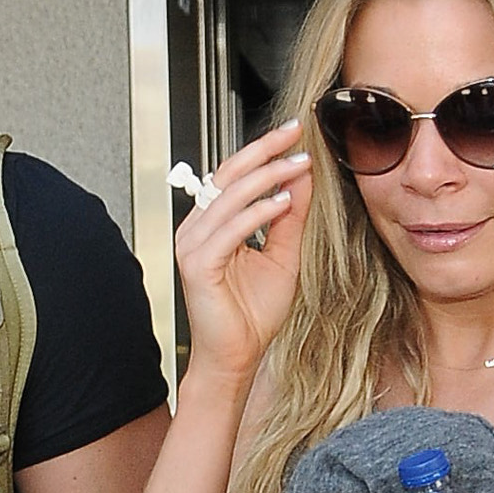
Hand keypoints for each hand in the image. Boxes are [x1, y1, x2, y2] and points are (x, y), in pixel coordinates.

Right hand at [172, 122, 312, 383]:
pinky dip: (258, 213)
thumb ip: (288, 217)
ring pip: (230, 197)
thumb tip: (300, 176)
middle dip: (263, 151)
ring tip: (297, 166)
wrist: (236, 359)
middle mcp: (197, 230)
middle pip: (228, 176)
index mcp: (211, 225)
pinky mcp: (198, 265)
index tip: (293, 134)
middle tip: (293, 133)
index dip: (263, 151)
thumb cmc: (251, 317)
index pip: (234, 176)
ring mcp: (193, 247)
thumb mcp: (282, 255)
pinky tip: (282, 202)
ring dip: (267, 177)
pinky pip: (231, 229)